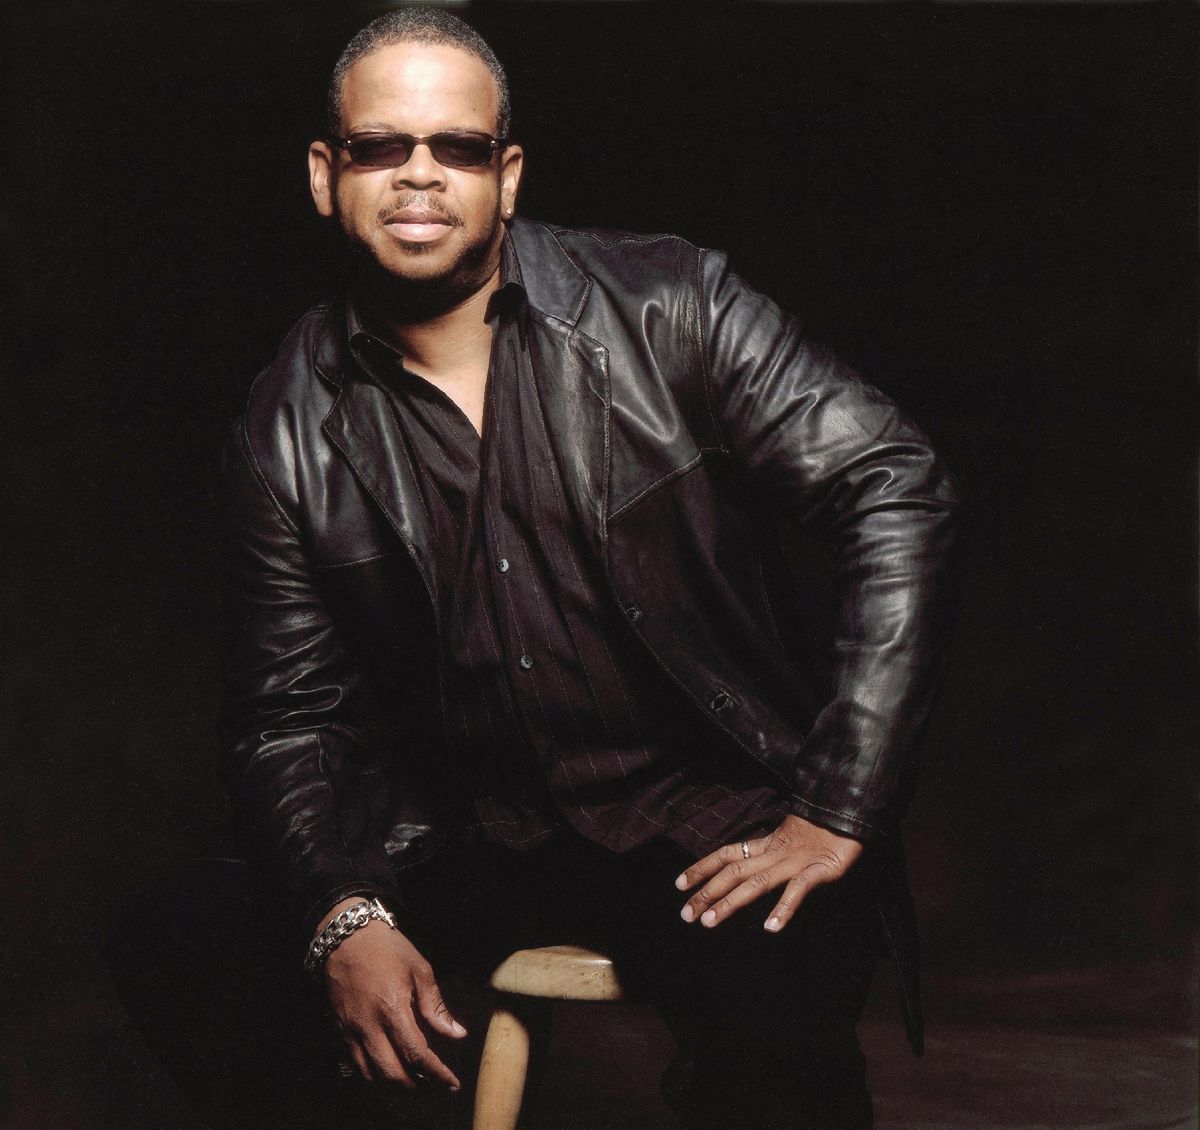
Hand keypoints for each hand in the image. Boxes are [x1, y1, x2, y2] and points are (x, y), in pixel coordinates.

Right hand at [319, 899, 466, 1089]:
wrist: (345, 936)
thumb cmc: (386, 948)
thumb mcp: (419, 969)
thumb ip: (436, 1006)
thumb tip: (456, 1034)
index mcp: (392, 1009)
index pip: (417, 1054)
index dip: (436, 1074)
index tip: (451, 1084)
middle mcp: (369, 1026)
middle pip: (392, 1074)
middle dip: (416, 1086)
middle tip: (435, 1086)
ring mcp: (352, 1030)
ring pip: (371, 1074)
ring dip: (394, 1085)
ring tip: (415, 1082)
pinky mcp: (341, 1029)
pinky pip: (356, 1064)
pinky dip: (374, 1075)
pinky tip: (389, 1070)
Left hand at [674, 815, 862, 931]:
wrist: (852, 811)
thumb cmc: (823, 829)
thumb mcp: (790, 840)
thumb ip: (771, 853)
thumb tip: (748, 867)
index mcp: (768, 844)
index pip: (727, 855)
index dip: (702, 868)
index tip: (679, 884)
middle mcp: (775, 853)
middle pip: (733, 872)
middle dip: (707, 892)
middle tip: (685, 914)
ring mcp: (796, 861)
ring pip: (756, 883)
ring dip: (731, 903)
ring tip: (710, 921)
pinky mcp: (820, 869)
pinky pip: (798, 889)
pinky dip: (784, 907)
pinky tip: (771, 927)